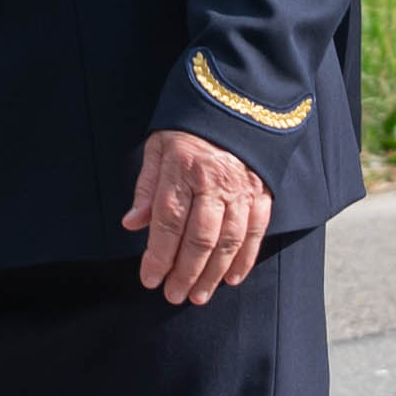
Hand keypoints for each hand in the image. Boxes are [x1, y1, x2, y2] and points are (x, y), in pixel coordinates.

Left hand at [125, 128, 272, 305]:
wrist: (237, 98)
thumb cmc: (190, 126)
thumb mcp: (158, 147)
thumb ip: (147, 188)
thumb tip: (132, 225)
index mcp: (183, 168)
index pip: (168, 221)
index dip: (158, 256)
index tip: (149, 279)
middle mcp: (214, 181)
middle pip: (199, 238)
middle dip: (184, 273)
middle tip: (173, 296)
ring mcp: (242, 188)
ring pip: (228, 242)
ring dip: (212, 274)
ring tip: (198, 296)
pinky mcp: (263, 192)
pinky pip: (255, 232)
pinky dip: (244, 259)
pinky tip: (232, 279)